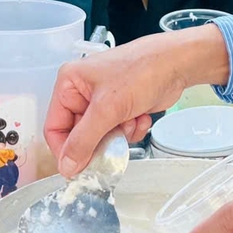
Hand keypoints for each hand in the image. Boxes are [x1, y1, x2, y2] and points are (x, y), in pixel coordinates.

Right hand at [44, 26, 229, 175]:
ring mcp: (103, 101)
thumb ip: (84, 141)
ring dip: (118, 135)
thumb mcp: (107, 109)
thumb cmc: (141, 71)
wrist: (176, 64)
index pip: (55, 126)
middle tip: (113, 145)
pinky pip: (117, 133)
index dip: (65, 150)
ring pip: (100, 137)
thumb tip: (66, 166)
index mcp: (69, 84)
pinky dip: (130, 130)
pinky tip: (140, 116)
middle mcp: (83, 92)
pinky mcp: (121, 108)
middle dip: (99, 141)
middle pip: (79, 135)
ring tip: (130, 121)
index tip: (78, 168)